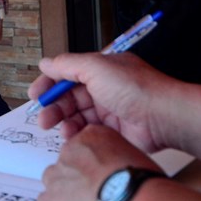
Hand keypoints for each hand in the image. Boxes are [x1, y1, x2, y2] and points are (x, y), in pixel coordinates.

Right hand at [28, 52, 177, 152]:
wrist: (165, 117)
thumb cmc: (136, 88)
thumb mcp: (96, 67)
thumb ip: (67, 65)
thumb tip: (45, 63)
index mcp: (99, 68)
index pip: (66, 73)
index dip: (49, 84)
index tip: (36, 95)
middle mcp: (102, 87)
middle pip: (68, 97)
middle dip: (54, 107)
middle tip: (44, 118)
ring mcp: (108, 109)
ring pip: (76, 116)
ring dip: (64, 122)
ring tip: (59, 130)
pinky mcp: (113, 130)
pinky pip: (87, 131)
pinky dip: (77, 134)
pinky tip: (73, 137)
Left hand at [38, 125, 159, 200]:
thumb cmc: (141, 184)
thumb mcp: (133, 156)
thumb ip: (115, 157)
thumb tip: (114, 169)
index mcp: (91, 136)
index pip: (83, 147)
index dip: (92, 165)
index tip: (100, 176)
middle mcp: (70, 150)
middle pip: (66, 164)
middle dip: (77, 178)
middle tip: (94, 194)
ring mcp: (56, 174)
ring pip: (54, 182)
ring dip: (65, 193)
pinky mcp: (49, 200)